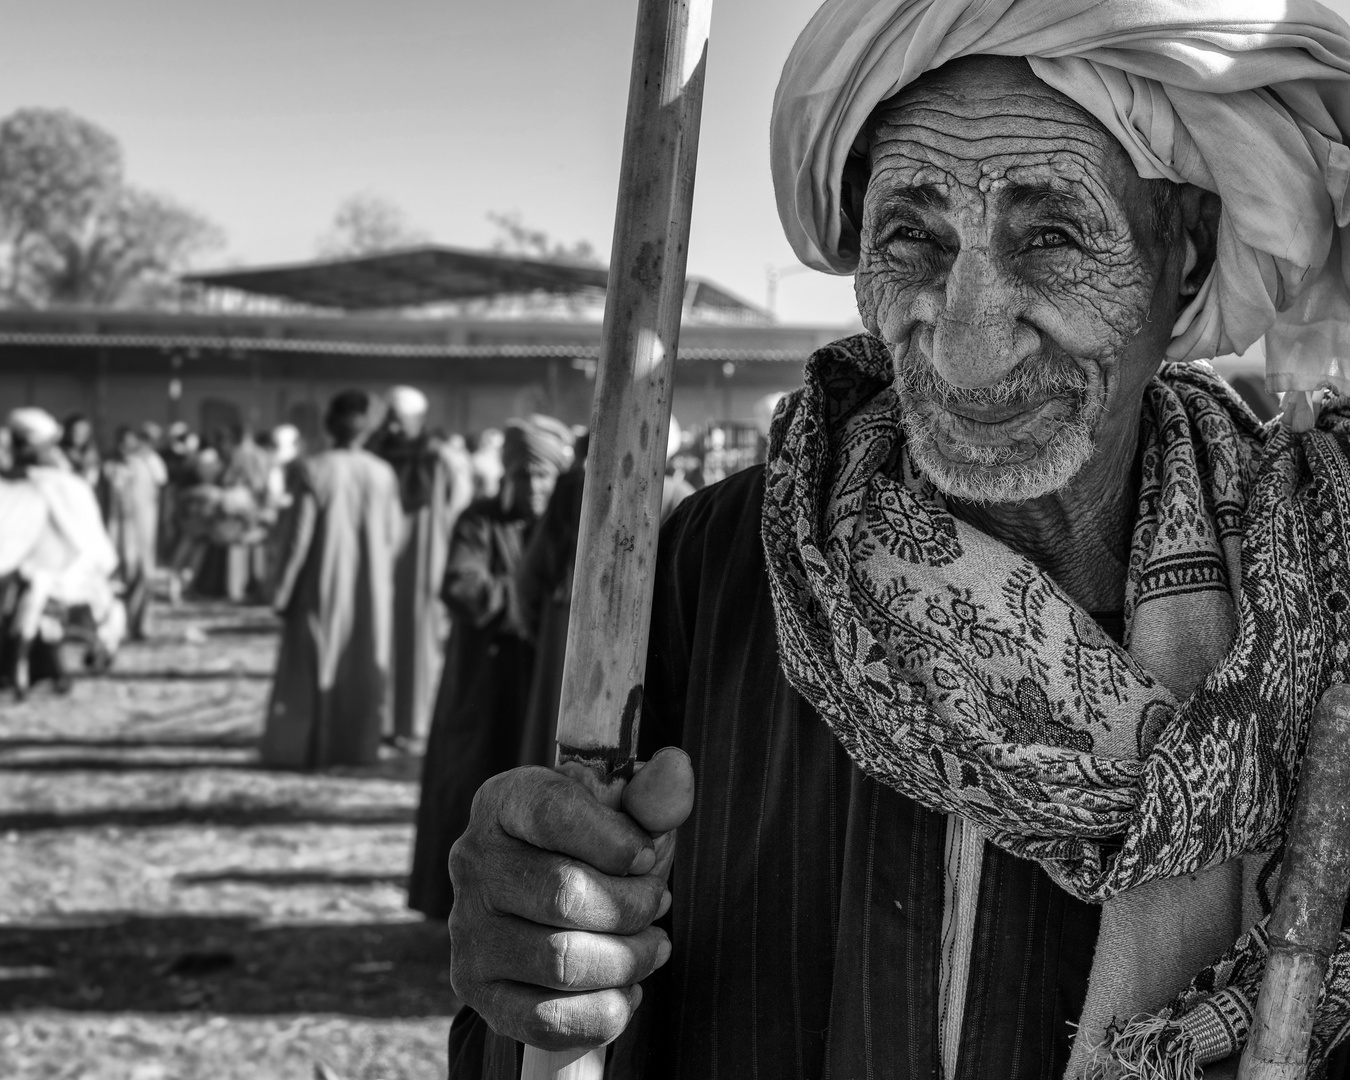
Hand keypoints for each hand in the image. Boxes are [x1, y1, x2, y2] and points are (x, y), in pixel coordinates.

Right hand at [448, 747, 694, 1050]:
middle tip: (658, 904)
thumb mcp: (621, 811)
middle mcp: (472, 861)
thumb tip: (676, 766)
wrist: (551, 904)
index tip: (648, 854)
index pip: (554, 813)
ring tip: (652, 946)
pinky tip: (624, 988)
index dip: (615, 839)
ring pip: (560, 962)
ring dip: (628, 959)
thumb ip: (651, 794)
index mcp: (504, 801)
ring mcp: (466, 929)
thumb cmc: (595, 846)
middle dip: (632, 905)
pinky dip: (603, 1011)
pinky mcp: (476, 989)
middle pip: (564, 895)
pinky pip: (545, 1021)